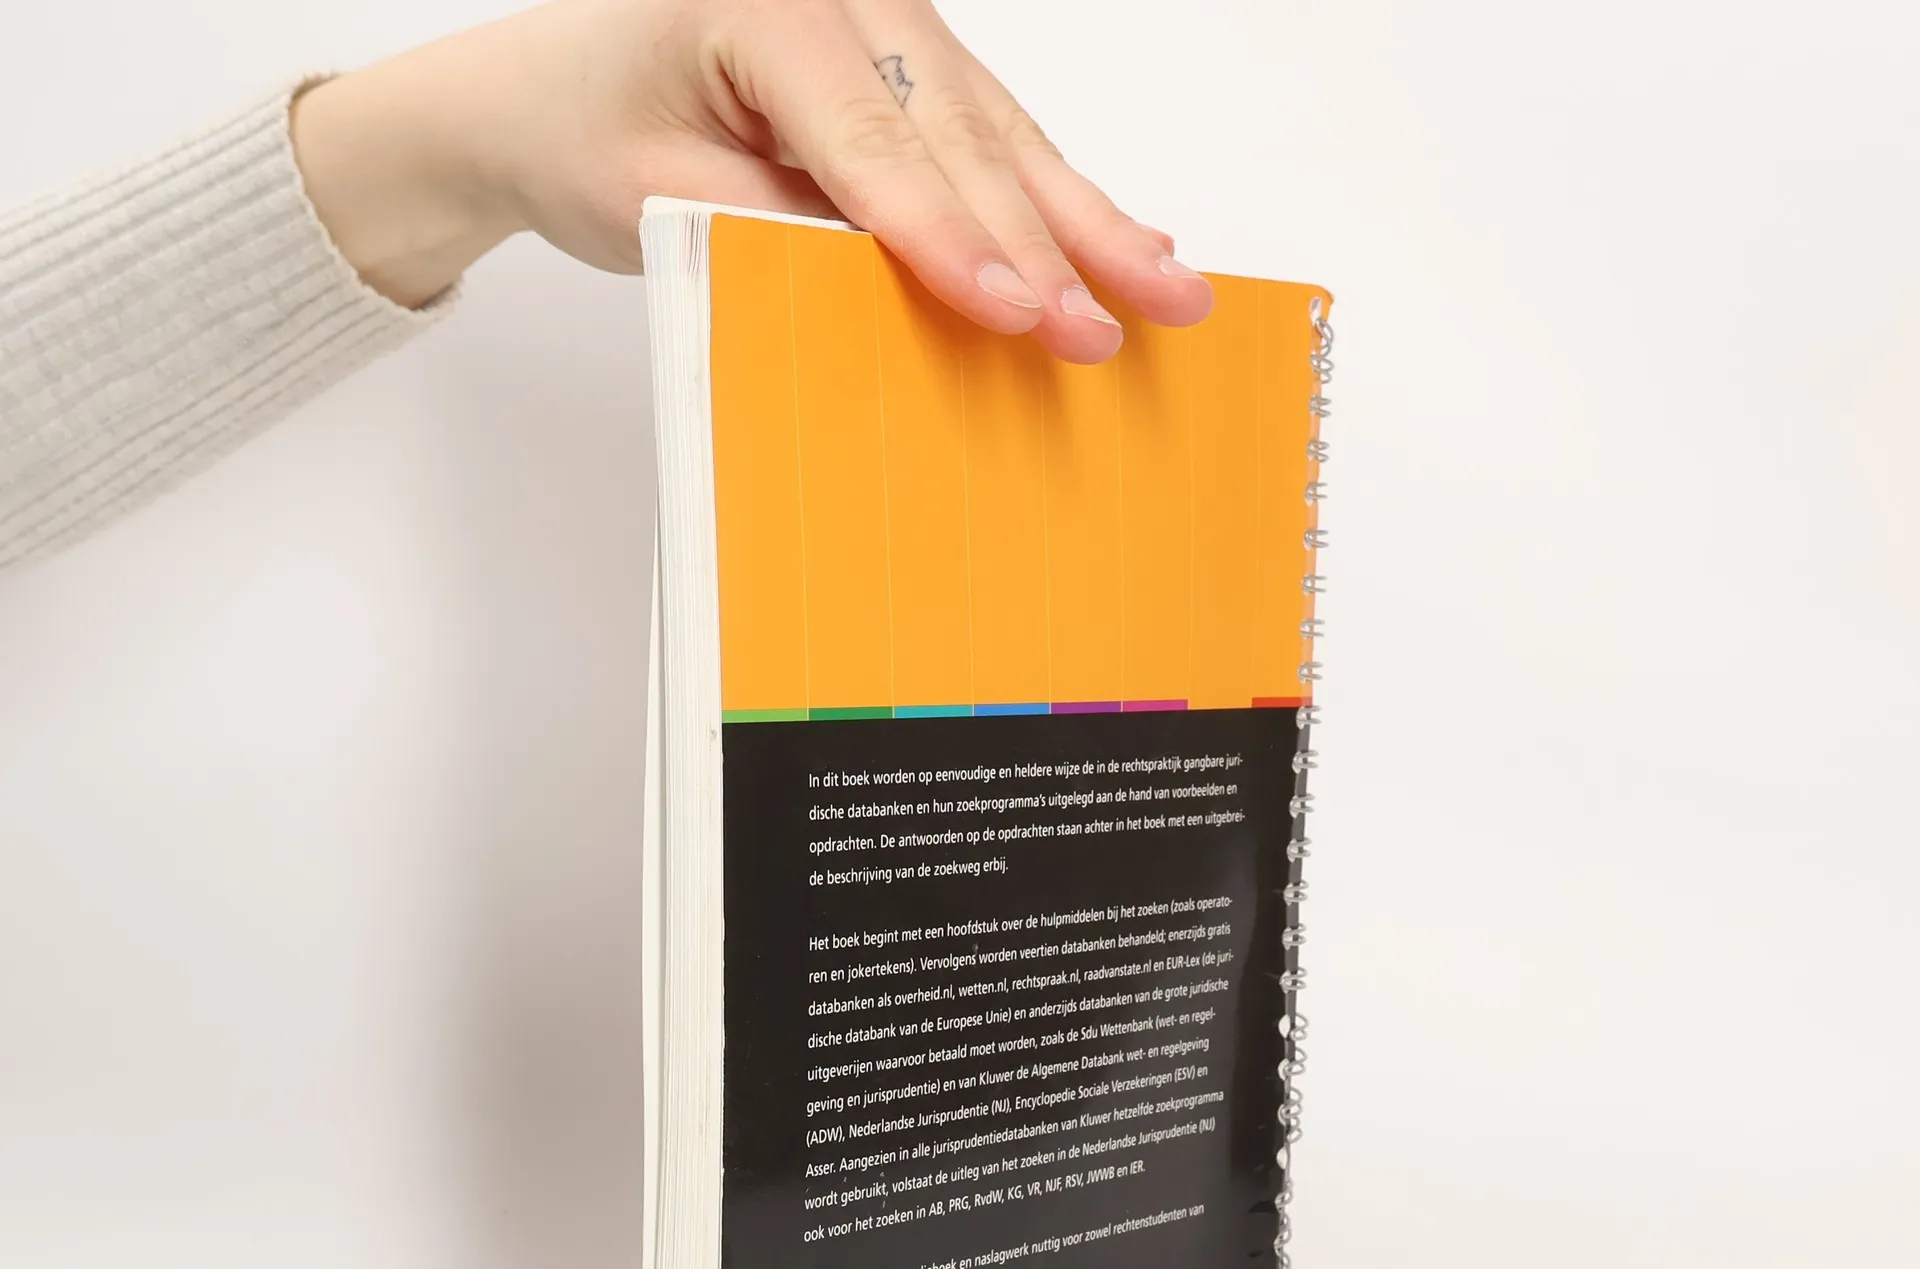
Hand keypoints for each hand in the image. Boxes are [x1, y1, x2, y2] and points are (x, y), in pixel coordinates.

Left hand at [292, 0, 1211, 361]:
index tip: (1016, 312)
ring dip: (1088, 222)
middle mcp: (845, 0)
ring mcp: (883, 28)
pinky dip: (1058, 199)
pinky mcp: (901, 70)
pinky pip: (991, 137)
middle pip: (964, 138)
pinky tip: (1127, 238)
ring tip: (1168, 289)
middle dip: (1051, 243)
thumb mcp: (658, 202)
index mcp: (765, 7)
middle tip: (1118, 324)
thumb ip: (780, 238)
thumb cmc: (584, 133)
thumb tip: (897, 296)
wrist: (539, 93)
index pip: (876, 145)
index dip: (952, 240)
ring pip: (1002, 135)